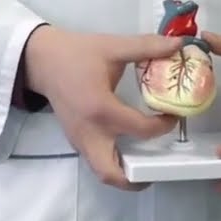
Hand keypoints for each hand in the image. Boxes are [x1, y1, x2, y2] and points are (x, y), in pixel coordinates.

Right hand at [24, 25, 182, 190]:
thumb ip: (147, 46)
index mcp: (101, 109)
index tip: (174, 114)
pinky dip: (113, 161)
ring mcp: (79, 140)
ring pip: (102, 172)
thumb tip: (178, 43)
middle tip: (158, 163)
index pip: (141, 129)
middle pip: (112, 174)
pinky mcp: (74, 139)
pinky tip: (127, 144)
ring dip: (125, 173)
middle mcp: (89, 132)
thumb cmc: (77, 53)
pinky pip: (95, 159)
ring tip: (144, 159)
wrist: (41, 59)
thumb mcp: (113, 47)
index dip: (164, 125)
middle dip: (138, 177)